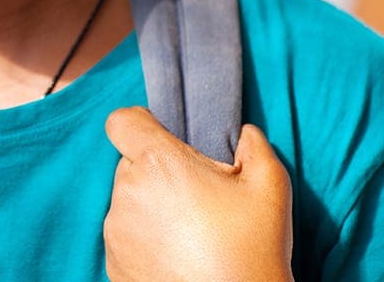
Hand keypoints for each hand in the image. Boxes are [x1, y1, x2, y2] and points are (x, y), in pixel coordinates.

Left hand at [103, 107, 293, 281]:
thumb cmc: (251, 248)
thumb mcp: (269, 187)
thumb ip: (255, 146)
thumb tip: (244, 133)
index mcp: (157, 163)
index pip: (122, 121)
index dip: (141, 123)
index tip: (164, 137)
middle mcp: (127, 192)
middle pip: (131, 163)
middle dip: (158, 171)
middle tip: (196, 195)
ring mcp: (116, 230)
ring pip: (128, 201)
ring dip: (151, 206)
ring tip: (190, 231)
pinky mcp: (113, 261)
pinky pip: (125, 235)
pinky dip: (145, 239)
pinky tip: (178, 254)